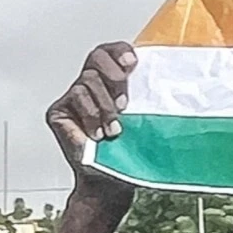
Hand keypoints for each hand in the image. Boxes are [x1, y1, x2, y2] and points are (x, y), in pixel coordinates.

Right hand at [47, 43, 136, 171]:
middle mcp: (90, 84)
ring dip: (104, 105)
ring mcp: (73, 97)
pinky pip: (76, 98)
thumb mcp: (144, 119)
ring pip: (88, 80)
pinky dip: (90, 115)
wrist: (108, 181)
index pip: (111, 51)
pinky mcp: (58, 112)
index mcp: (111, 80)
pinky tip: (97, 134)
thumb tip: (174, 81)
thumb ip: (147, 96)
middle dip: (114, 76)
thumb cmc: (127, 151)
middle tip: (123, 103)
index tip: (132, 64)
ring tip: (113, 129)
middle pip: (97, 57)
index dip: (119, 51)